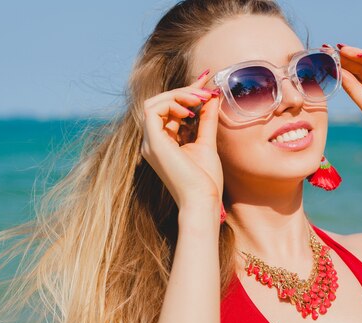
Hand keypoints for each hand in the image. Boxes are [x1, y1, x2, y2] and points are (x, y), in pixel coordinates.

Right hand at [140, 71, 222, 208]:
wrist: (202, 200)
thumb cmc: (205, 180)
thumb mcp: (207, 142)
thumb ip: (206, 120)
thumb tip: (211, 98)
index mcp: (163, 143)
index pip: (168, 110)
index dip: (184, 94)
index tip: (204, 83)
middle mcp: (152, 142)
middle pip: (158, 103)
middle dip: (182, 92)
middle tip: (205, 90)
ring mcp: (150, 143)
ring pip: (153, 103)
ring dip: (178, 96)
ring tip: (200, 99)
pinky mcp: (153, 143)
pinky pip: (153, 110)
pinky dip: (171, 104)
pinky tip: (190, 111)